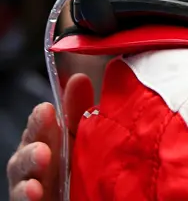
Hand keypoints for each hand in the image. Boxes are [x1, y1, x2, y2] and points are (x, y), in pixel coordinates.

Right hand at [7, 74, 93, 200]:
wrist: (88, 195)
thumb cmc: (81, 167)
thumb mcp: (82, 138)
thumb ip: (78, 112)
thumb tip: (78, 78)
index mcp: (46, 141)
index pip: (38, 127)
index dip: (40, 119)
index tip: (47, 109)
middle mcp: (34, 165)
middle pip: (25, 151)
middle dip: (32, 143)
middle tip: (45, 141)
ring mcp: (30, 187)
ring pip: (20, 177)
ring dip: (29, 167)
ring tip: (42, 158)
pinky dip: (26, 195)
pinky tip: (34, 190)